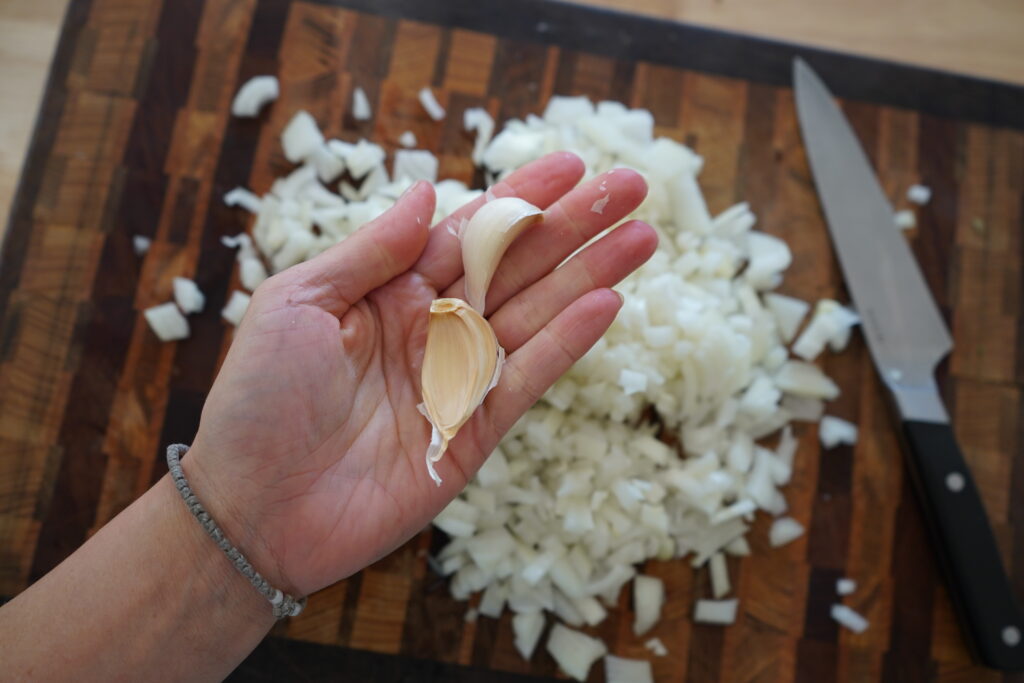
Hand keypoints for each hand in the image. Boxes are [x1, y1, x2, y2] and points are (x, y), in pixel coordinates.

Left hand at [185, 152, 656, 596]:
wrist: (254, 509)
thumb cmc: (259, 400)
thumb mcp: (298, 303)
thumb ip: (371, 251)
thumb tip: (426, 191)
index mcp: (390, 290)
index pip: (468, 232)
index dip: (521, 198)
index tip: (573, 165)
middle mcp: (432, 327)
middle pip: (516, 266)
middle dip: (573, 226)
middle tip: (631, 187)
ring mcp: (457, 378)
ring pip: (536, 316)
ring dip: (589, 275)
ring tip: (642, 238)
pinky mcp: (473, 431)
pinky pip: (528, 378)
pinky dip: (568, 343)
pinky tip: (607, 303)